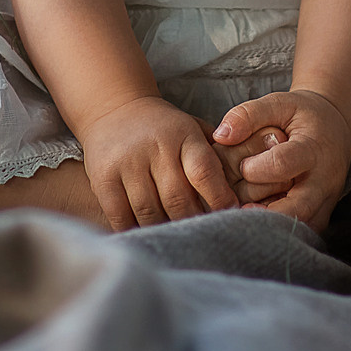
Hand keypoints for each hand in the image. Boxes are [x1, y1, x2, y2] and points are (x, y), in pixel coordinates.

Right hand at [76, 94, 239, 229]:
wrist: (115, 107)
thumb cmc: (164, 128)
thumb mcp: (193, 129)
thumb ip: (217, 155)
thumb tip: (248, 191)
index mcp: (183, 135)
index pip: (204, 171)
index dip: (218, 199)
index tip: (230, 218)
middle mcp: (155, 147)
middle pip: (177, 199)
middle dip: (193, 223)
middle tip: (205, 240)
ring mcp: (127, 162)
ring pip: (150, 211)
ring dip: (165, 231)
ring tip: (178, 243)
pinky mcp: (103, 176)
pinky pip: (120, 215)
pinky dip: (134, 231)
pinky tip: (147, 238)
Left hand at [213, 88, 350, 230]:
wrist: (335, 128)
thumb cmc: (301, 115)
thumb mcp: (280, 103)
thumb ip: (249, 114)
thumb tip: (220, 136)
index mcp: (313, 149)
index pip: (283, 164)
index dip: (256, 168)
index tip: (242, 165)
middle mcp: (323, 181)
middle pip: (297, 209)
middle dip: (263, 213)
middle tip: (236, 208)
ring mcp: (325, 202)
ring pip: (300, 227)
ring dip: (269, 227)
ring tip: (242, 219)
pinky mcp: (321, 216)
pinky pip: (301, 232)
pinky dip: (279, 232)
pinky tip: (258, 224)